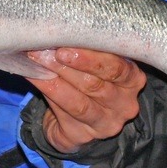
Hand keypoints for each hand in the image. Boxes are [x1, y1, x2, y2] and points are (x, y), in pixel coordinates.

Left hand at [25, 47, 146, 152]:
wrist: (77, 118)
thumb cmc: (88, 79)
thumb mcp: (98, 63)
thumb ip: (88, 50)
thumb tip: (60, 31)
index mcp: (132, 80)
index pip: (117, 68)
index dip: (89, 58)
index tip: (64, 47)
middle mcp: (124, 105)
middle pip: (94, 85)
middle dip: (65, 66)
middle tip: (43, 51)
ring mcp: (105, 124)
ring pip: (78, 103)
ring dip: (53, 80)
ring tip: (36, 62)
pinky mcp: (83, 136)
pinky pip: (63, 114)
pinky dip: (47, 93)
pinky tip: (34, 78)